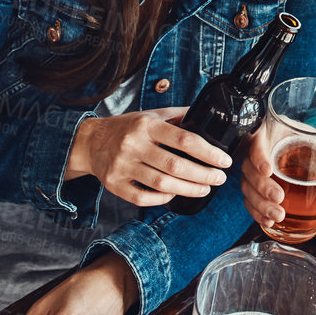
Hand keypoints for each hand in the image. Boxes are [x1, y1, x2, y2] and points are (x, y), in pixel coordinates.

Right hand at [66, 108, 231, 206]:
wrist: (91, 142)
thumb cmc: (128, 128)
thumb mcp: (152, 115)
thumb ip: (179, 116)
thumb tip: (210, 115)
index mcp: (147, 125)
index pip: (183, 139)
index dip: (208, 152)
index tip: (224, 160)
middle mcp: (134, 145)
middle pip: (175, 165)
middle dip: (203, 174)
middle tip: (220, 179)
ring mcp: (122, 166)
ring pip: (161, 184)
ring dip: (188, 189)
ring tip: (205, 188)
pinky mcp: (114, 184)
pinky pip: (142, 198)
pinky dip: (162, 199)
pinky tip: (176, 195)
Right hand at [240, 125, 315, 229]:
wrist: (315, 159)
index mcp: (276, 134)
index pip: (258, 142)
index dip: (259, 156)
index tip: (269, 170)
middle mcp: (262, 151)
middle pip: (249, 168)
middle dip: (262, 187)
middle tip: (279, 199)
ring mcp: (256, 171)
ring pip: (247, 187)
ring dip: (259, 204)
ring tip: (277, 216)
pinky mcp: (256, 188)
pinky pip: (249, 200)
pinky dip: (256, 212)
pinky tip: (268, 221)